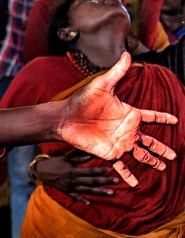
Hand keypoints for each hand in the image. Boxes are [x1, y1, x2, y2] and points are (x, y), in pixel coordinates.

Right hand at [35, 153, 117, 203]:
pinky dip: (82, 200)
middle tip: (117, 181)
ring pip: (88, 190)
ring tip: (111, 193)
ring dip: (100, 192)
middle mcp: (73, 180)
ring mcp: (70, 187)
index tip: (110, 169)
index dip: (100, 170)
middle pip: (92, 181)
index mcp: (73, 171)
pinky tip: (90, 203)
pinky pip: (76, 197)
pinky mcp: (67, 192)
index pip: (90, 171)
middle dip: (105, 181)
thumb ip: (79, 159)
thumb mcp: (66, 159)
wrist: (41, 171)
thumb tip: (92, 156)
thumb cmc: (54, 162)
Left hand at [57, 52, 177, 185]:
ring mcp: (120, 143)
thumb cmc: (81, 100)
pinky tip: (136, 185)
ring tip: (164, 168)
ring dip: (153, 161)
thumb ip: (117, 72)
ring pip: (142, 154)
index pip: (152, 116)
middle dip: (163, 148)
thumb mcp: (102, 84)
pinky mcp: (109, 153)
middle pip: (151, 141)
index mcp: (129, 114)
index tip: (176, 120)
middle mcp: (127, 130)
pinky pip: (122, 166)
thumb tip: (126, 52)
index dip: (163, 118)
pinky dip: (129, 176)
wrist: (64, 117)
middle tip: (175, 155)